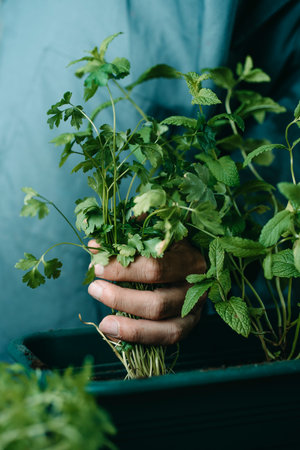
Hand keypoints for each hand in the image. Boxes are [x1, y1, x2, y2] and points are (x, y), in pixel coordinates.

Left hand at [88, 240, 205, 344]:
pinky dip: (139, 340)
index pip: (154, 269)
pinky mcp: (188, 326)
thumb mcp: (160, 231)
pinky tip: (115, 334)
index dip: (122, 269)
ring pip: (166, 329)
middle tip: (94, 288)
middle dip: (121, 299)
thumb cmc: (172, 245)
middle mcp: (195, 290)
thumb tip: (104, 236)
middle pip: (158, 303)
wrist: (198, 262)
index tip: (97, 263)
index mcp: (189, 261)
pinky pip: (165, 340)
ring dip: (131, 329)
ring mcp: (194, 312)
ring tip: (103, 323)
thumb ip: (138, 230)